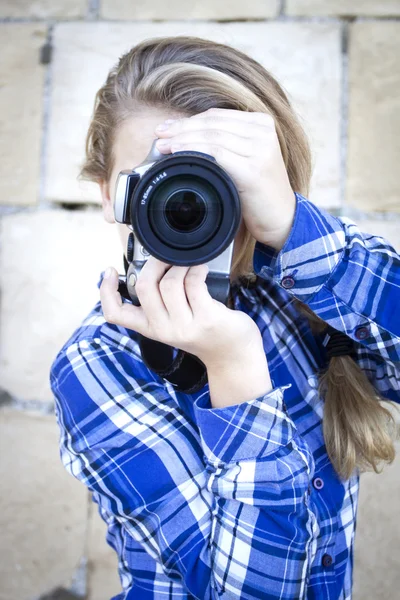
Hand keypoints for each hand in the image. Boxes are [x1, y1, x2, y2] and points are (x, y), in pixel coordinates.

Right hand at [99, 255, 263, 367]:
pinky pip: (194, 283)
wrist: (233, 355)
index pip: (115, 314)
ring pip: (169, 283)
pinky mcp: (206, 318)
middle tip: (165, 256)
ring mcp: (185, 326)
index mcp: (150, 328)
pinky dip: (197, 269)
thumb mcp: (173, 323)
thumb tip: (150, 267)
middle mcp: (163, 329)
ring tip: (188, 263)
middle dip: (153, 263)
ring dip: (179, 264)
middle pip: (144, 288)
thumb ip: (159, 303)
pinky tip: (201, 268)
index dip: (105, 292)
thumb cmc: (205, 332)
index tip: (109, 271)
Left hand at [154, 107, 295, 250]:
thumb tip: (187, 136)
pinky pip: (217, 154)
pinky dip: (194, 151)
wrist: (282, 218)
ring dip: (183, 140)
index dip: (188, 120)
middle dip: (181, 129)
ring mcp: (260, 149)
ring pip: (212, 137)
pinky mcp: (253, 169)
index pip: (217, 116)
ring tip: (164, 146)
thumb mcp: (246, 159)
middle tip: (159, 135)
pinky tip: (179, 154)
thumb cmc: (259, 192)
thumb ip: (226, 144)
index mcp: (261, 123)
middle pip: (212, 124)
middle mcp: (263, 131)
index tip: (167, 128)